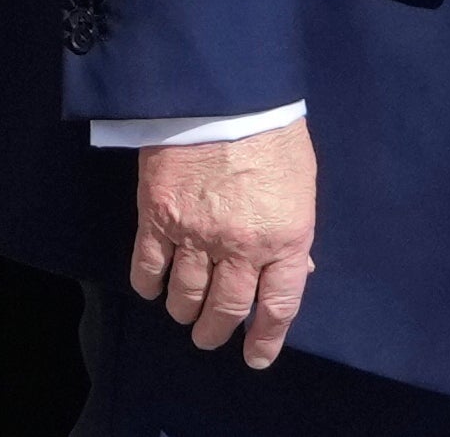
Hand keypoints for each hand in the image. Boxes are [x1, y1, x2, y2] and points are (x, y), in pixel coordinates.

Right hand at [130, 125, 317, 369]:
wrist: (224, 92)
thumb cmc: (273, 133)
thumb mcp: (300, 185)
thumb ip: (293, 232)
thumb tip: (294, 271)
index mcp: (286, 236)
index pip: (278, 305)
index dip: (266, 338)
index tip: (256, 356)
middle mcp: (241, 245)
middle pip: (226, 310)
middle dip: (217, 331)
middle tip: (210, 335)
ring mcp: (196, 235)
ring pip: (186, 297)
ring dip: (185, 312)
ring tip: (185, 312)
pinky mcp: (158, 218)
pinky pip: (148, 269)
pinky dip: (150, 286)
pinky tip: (154, 288)